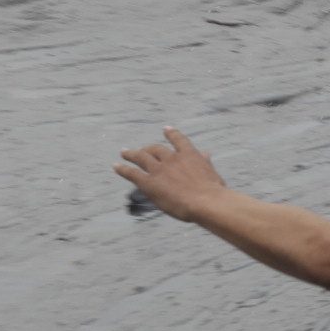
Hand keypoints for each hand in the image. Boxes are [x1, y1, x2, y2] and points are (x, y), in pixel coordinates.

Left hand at [115, 127, 229, 220]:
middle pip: (156, 149)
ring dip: (131, 154)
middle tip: (141, 149)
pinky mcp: (149, 183)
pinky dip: (123, 169)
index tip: (166, 129)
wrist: (205, 201)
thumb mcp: (211, 174)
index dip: (171, 133)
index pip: (178, 140)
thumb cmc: (213, 191)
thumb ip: (205, 163)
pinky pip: (132, 173)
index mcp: (189, 155)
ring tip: (124, 153)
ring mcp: (160, 170)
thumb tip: (206, 154)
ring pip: (141, 157)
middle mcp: (172, 159)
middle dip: (147, 148)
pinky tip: (116, 166)